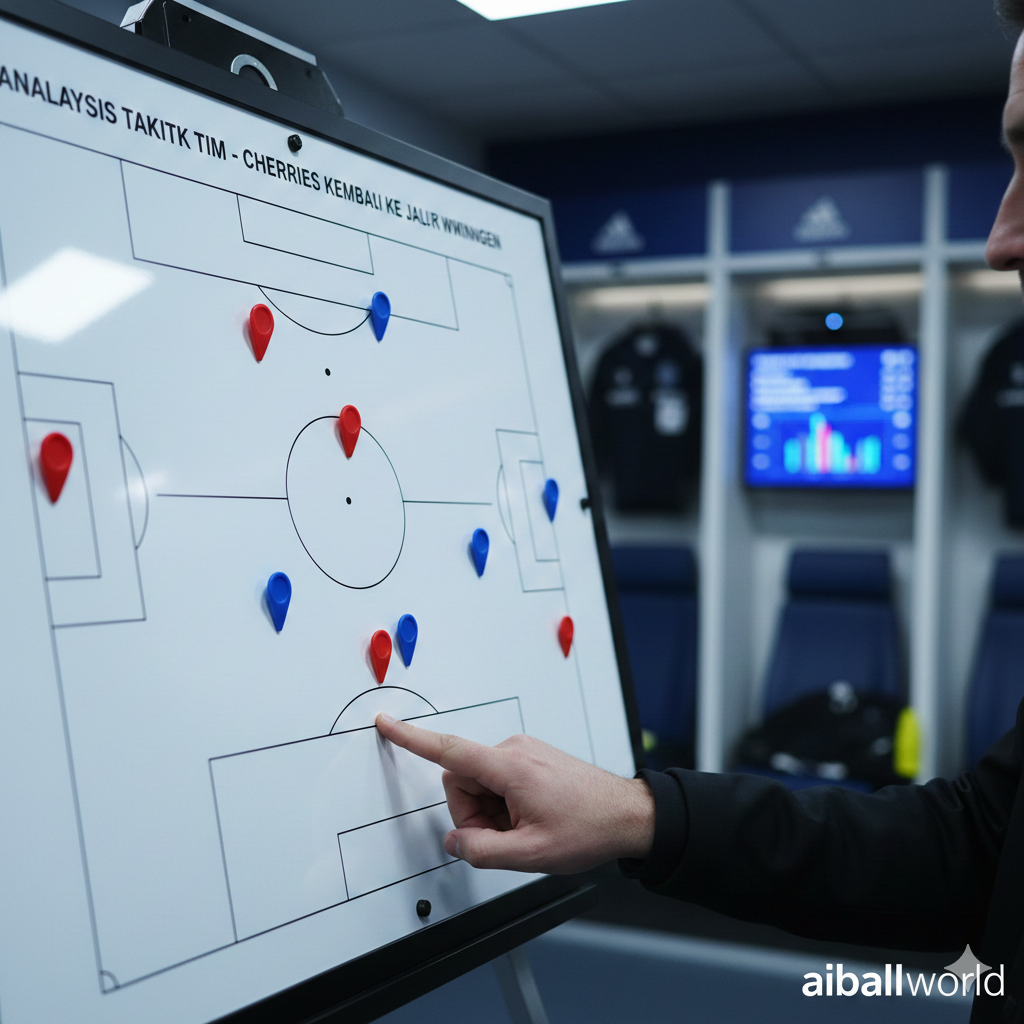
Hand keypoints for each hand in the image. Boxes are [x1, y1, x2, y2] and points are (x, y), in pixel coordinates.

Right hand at [374, 712, 654, 873]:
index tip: (386, 723)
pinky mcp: (530, 758)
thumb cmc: (588, 828)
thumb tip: (455, 841)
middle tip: (506, 836)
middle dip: (472, 812)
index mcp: (509, 767)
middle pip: (461, 779)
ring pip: (479, 782)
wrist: (628, 815)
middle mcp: (514, 751)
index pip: (448, 750)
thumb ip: (482, 850)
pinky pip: (498, 780)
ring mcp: (523, 752)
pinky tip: (531, 817)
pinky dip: (504, 804)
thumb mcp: (530, 854)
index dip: (411, 738)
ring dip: (491, 811)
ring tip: (525, 828)